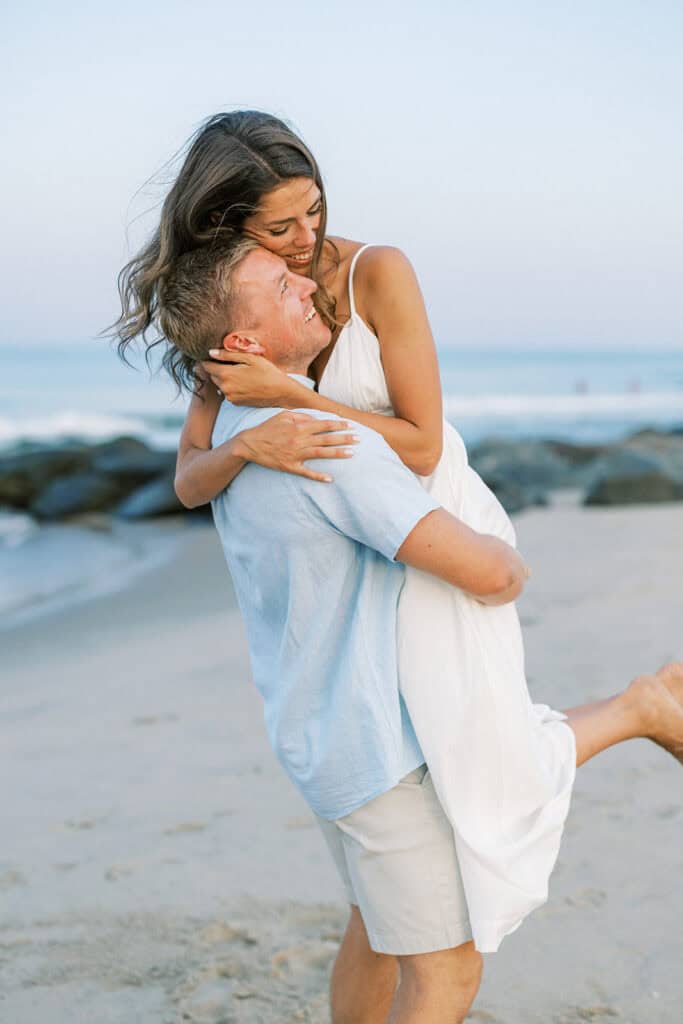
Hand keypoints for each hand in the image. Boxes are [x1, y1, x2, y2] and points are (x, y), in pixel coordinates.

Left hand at [201, 351, 304, 407]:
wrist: (281, 392)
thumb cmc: (267, 372)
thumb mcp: (249, 358)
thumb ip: (228, 355)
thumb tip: (211, 353)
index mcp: (226, 374)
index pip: (207, 366)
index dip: (209, 359)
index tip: (215, 356)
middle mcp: (225, 388)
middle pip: (212, 375)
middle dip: (218, 368)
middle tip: (234, 363)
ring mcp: (230, 397)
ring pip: (220, 384)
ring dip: (225, 378)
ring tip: (241, 373)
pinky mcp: (235, 403)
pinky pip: (227, 392)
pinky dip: (231, 386)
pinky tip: (244, 383)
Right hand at [234, 412, 359, 482]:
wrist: (249, 444)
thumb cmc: (267, 429)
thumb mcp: (282, 416)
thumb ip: (301, 416)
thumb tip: (316, 418)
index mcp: (299, 427)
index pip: (324, 425)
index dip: (338, 425)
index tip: (350, 425)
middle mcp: (299, 440)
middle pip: (326, 439)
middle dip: (344, 438)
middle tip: (359, 439)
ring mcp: (296, 454)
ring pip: (321, 454)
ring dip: (337, 454)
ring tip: (351, 454)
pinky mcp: (290, 466)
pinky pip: (307, 472)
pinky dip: (318, 476)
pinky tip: (330, 479)